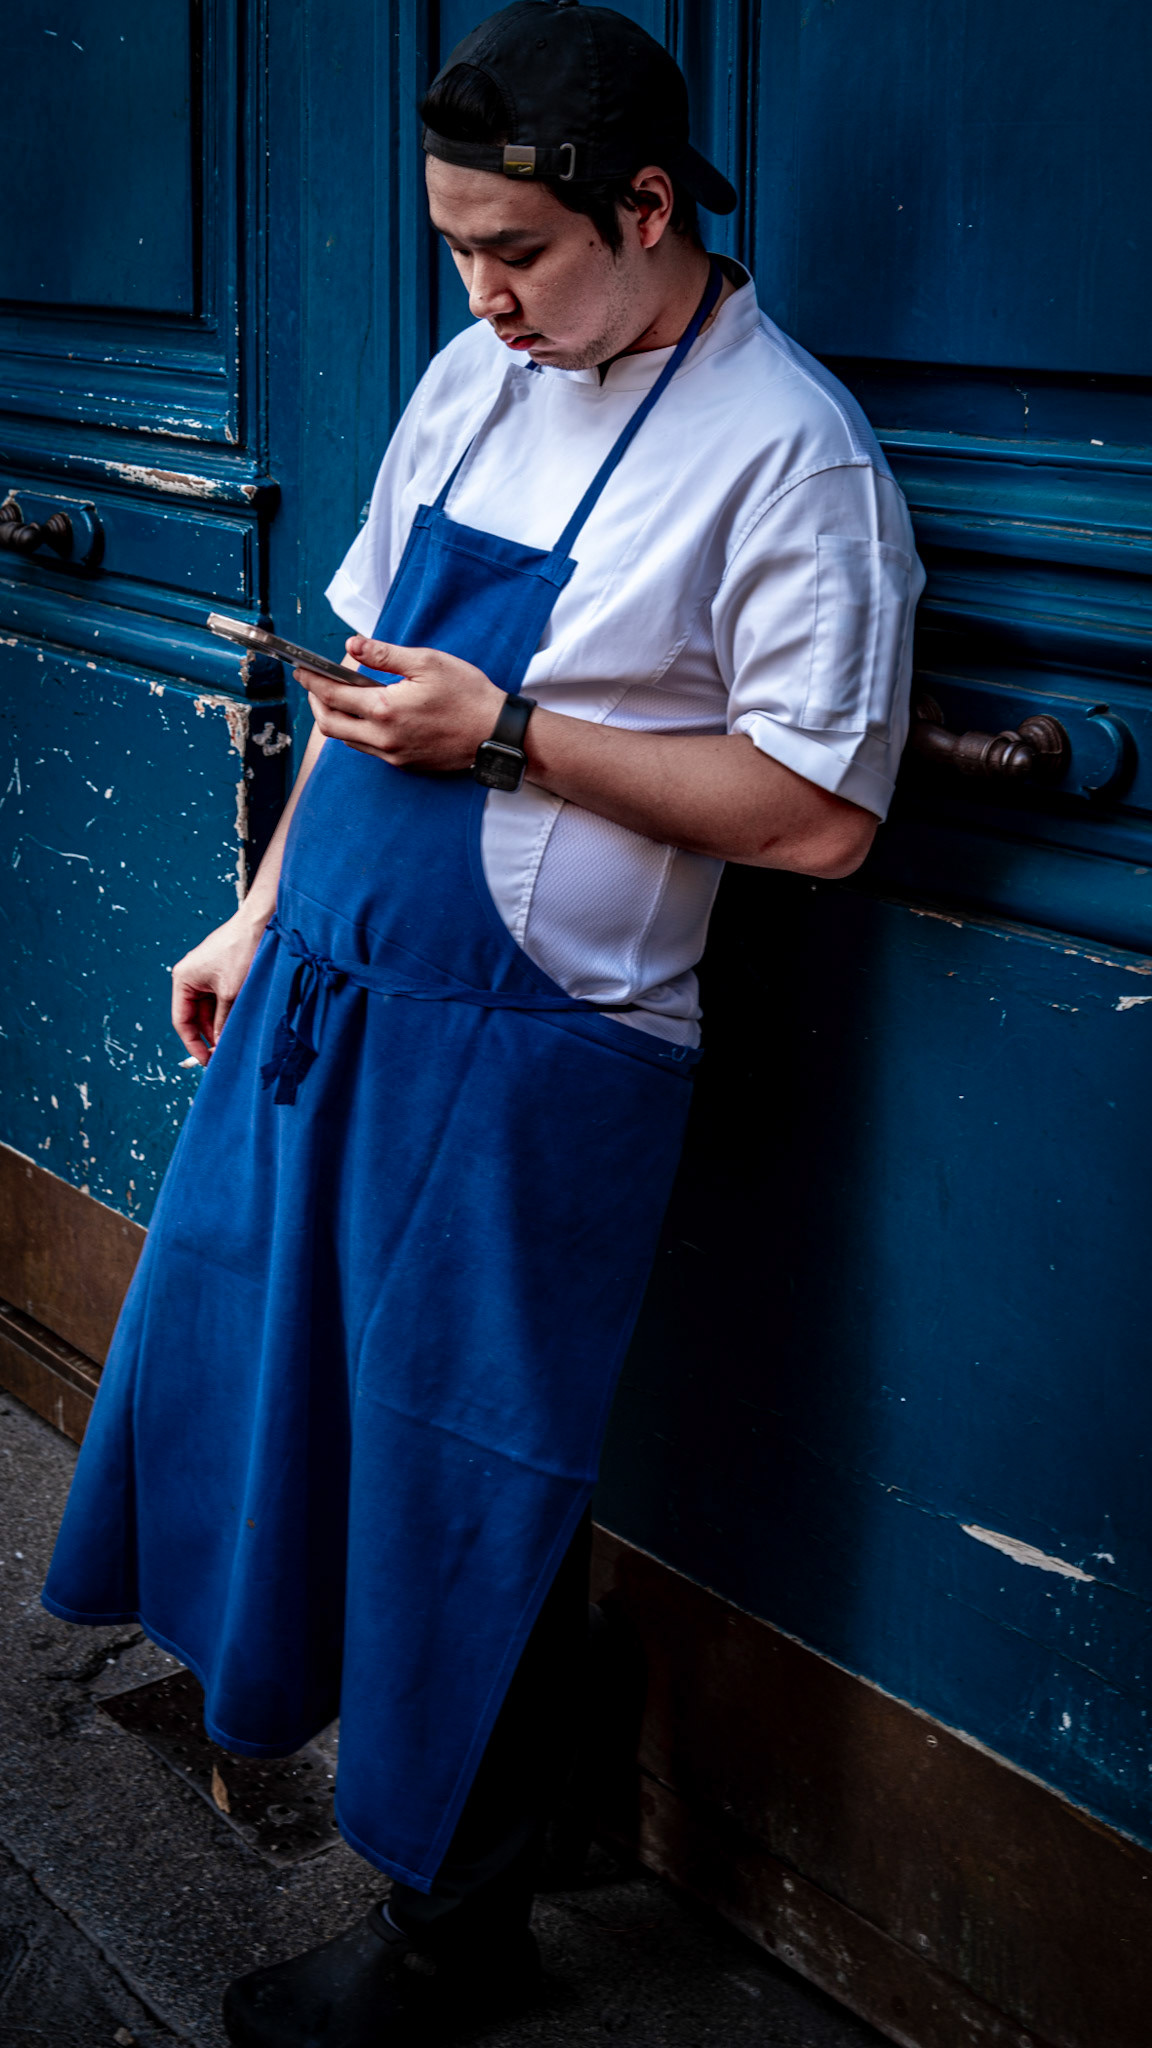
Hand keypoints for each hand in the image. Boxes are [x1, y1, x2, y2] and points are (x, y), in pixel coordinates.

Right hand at [171, 908, 267, 1065]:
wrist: (260, 923)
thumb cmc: (241, 951)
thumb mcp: (231, 993)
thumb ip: (222, 1021)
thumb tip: (220, 1046)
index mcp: (183, 980)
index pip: (181, 1021)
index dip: (193, 1044)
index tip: (206, 1061)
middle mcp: (190, 978)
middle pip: (195, 1017)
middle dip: (209, 1036)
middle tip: (223, 1055)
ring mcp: (205, 976)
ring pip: (209, 1011)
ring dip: (220, 1025)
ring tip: (234, 1041)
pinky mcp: (220, 974)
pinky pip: (220, 1000)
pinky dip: (228, 1013)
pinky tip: (239, 1024)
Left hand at [294, 636, 505, 772]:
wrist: (496, 734)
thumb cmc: (468, 694)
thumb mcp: (427, 663)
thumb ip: (384, 654)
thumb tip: (351, 645)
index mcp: (385, 710)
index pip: (333, 695)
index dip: (312, 681)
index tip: (301, 670)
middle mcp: (383, 738)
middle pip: (330, 725)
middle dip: (316, 704)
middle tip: (314, 685)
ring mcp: (393, 756)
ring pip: (348, 741)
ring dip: (337, 719)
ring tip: (340, 698)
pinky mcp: (404, 765)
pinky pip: (369, 750)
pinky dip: (358, 732)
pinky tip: (368, 716)